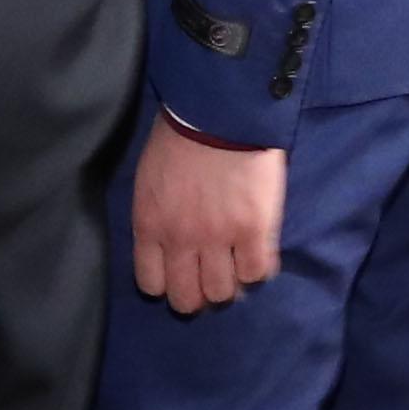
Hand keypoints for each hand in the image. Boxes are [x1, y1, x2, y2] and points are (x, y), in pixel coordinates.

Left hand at [130, 115, 285, 313]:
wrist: (220, 110)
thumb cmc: (180, 135)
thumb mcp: (150, 178)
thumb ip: (156, 214)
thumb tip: (167, 240)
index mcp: (149, 225)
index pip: (151, 284)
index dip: (168, 283)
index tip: (181, 272)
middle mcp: (180, 240)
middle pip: (187, 299)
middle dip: (198, 294)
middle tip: (211, 276)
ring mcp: (218, 238)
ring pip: (223, 293)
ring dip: (230, 283)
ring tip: (237, 264)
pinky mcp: (254, 231)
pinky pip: (257, 273)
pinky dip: (258, 268)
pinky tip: (258, 250)